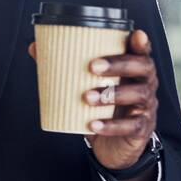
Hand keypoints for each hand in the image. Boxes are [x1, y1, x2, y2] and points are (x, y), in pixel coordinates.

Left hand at [27, 28, 158, 168]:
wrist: (112, 145)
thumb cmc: (100, 107)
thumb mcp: (87, 86)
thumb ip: (65, 67)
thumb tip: (35, 47)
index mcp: (133, 70)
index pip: (141, 52)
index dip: (141, 43)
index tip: (134, 35)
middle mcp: (145, 84)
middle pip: (142, 68)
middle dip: (119, 65)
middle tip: (93, 66)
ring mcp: (145, 107)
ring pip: (138, 95)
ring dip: (112, 94)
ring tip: (87, 97)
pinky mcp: (141, 128)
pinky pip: (131, 125)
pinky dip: (111, 125)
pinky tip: (93, 124)